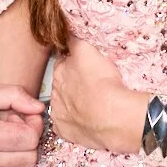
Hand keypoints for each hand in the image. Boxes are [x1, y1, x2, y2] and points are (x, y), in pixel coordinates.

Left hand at [48, 37, 141, 154]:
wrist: (112, 116)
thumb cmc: (102, 82)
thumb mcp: (88, 51)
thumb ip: (74, 41)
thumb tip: (66, 35)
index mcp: (59, 71)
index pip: (63, 62)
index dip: (74, 62)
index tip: (84, 65)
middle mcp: (54, 92)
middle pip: (62, 83)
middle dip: (72, 83)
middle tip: (90, 84)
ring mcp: (58, 114)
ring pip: (63, 104)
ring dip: (73, 103)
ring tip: (91, 104)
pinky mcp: (66, 132)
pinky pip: (66, 125)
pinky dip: (74, 122)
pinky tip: (85, 120)